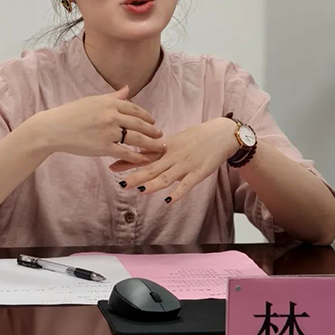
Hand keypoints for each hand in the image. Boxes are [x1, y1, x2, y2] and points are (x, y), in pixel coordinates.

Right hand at [31, 86, 165, 162]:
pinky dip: (138, 157)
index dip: (146, 116)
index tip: (153, 122)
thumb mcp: (92, 101)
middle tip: (160, 135)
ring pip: (137, 138)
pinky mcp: (104, 147)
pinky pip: (126, 153)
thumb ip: (113, 97)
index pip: (134, 109)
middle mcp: (112, 115)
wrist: (54, 128)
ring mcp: (109, 131)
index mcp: (109, 102)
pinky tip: (144, 159)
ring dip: (151, 143)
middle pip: (140, 123)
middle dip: (153, 130)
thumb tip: (127, 89)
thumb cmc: (71, 114)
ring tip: (159, 147)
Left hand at [110, 117, 238, 202]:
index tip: (112, 167)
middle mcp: (173, 156)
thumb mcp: (175, 140)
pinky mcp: (199, 172)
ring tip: (140, 191)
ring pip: (166, 176)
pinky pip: (187, 184)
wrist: (223, 133)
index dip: (128, 161)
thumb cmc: (198, 136)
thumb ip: (158, 149)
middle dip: (135, 176)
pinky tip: (168, 200)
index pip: (143, 155)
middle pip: (152, 168)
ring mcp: (186, 165)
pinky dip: (178, 192)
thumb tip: (139, 154)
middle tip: (120, 183)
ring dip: (152, 184)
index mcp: (166, 147)